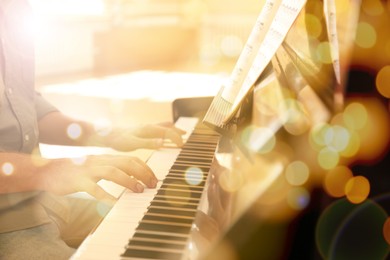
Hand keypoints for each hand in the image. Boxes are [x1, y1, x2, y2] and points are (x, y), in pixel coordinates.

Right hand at [37, 154, 157, 202]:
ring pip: (112, 172)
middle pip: (126, 162)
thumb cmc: (75, 170)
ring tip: (139, 190)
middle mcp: (99, 161)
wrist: (47, 170)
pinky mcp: (77, 181)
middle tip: (152, 185)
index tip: (154, 178)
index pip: (131, 159)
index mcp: (105, 158)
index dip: (145, 167)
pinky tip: (114, 203)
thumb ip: (112, 168)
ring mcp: (88, 170)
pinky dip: (105, 196)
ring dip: (128, 181)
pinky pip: (93, 188)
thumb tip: (132, 177)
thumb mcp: (96, 166)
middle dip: (142, 173)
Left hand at [106, 122, 185, 150]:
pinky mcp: (142, 130)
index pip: (168, 132)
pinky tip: (164, 135)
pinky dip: (165, 130)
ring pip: (163, 126)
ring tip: (181, 132)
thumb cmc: (118, 140)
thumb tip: (163, 142)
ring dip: (173, 129)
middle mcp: (148, 126)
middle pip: (167, 127)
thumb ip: (148, 143)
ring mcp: (145, 127)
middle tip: (185, 137)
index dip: (176, 138)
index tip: (182, 145)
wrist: (106, 134)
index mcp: (148, 129)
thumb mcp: (133, 143)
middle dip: (177, 131)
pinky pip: (157, 128)